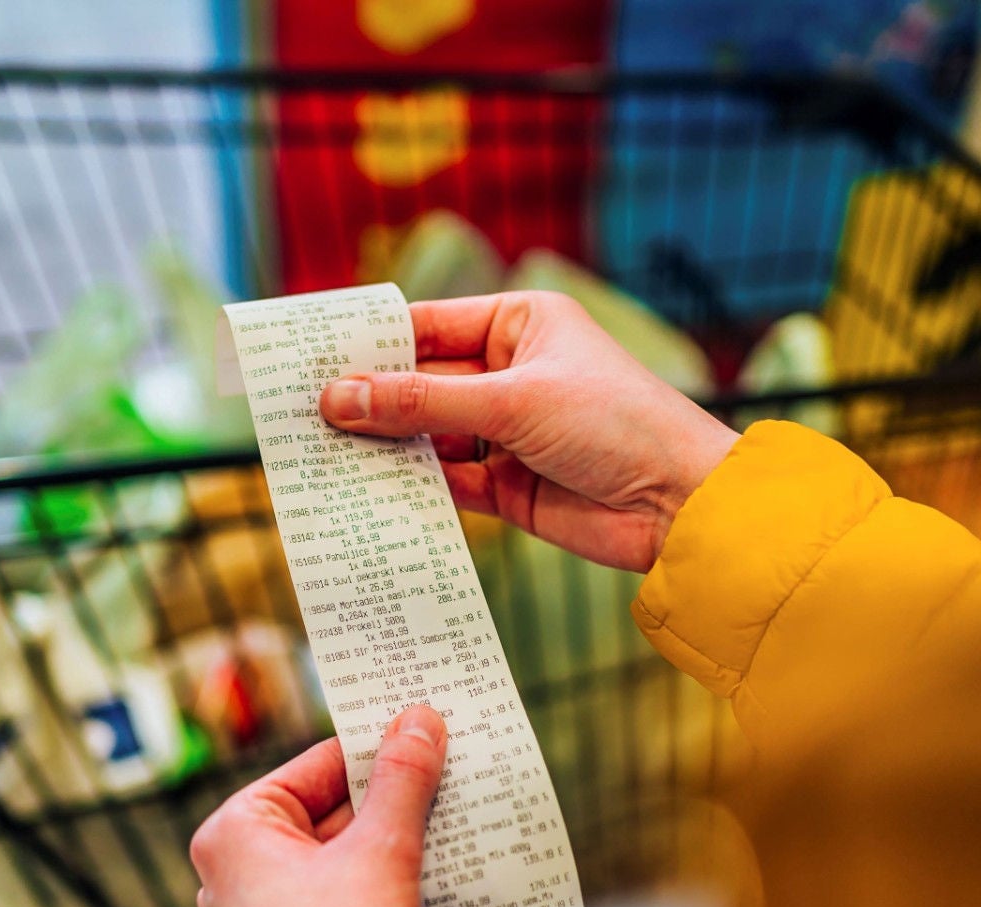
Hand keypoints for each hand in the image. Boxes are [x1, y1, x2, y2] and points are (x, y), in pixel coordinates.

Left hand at [189, 705, 446, 906]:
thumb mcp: (381, 853)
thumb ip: (403, 782)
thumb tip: (419, 719)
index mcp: (236, 830)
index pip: (320, 765)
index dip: (380, 749)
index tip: (430, 734)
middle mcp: (235, 869)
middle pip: (331, 811)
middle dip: (393, 804)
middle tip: (453, 780)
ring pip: (340, 857)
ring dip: (394, 847)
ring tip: (454, 830)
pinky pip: (341, 898)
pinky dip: (382, 888)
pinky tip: (434, 882)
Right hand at [320, 291, 739, 571]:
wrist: (681, 506)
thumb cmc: (617, 424)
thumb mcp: (511, 402)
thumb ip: (421, 403)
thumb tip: (339, 399)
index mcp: (519, 325)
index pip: (426, 326)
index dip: (368, 344)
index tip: (308, 358)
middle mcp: (509, 374)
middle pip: (419, 384)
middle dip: (368, 401)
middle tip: (299, 415)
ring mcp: (507, 432)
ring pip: (426, 435)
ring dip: (385, 447)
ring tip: (321, 457)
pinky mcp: (508, 487)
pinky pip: (445, 482)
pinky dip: (412, 487)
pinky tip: (368, 491)